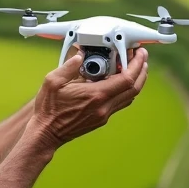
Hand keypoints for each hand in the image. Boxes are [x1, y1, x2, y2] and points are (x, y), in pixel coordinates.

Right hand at [28, 48, 148, 150]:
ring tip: (134, 67)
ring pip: (130, 97)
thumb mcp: (53, 81)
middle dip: (141, 71)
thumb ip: (69, 66)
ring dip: (136, 81)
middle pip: (134, 88)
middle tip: (141, 58)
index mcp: (95, 95)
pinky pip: (120, 103)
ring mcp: (104, 114)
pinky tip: (120, 81)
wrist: (46, 133)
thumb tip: (80, 56)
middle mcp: (104, 106)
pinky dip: (125, 90)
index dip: (136, 64)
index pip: (127, 79)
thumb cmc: (48, 109)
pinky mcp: (101, 119)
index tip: (139, 54)